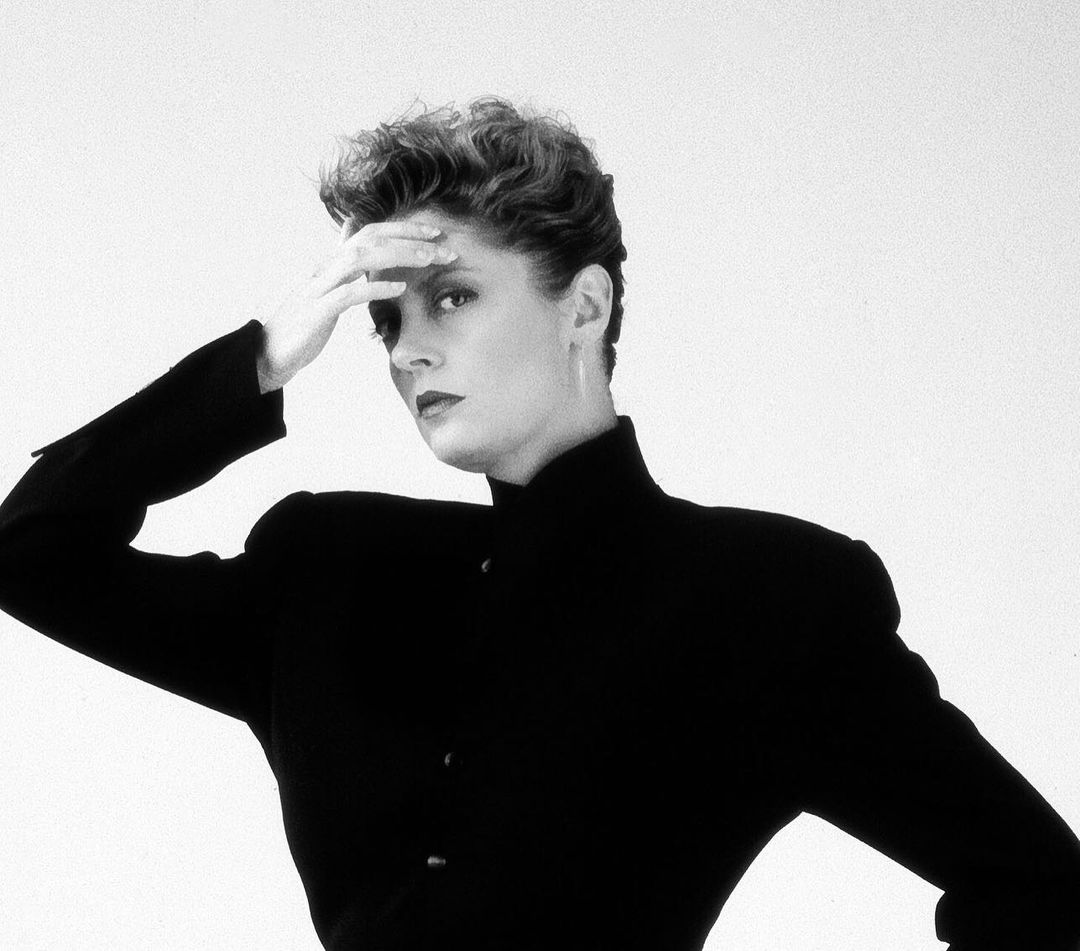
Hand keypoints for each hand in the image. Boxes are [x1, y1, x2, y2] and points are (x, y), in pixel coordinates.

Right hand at [255, 219, 456, 392]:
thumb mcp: (326, 286)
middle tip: (444, 247)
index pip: (371, 233)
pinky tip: (399, 288)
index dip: (403, 229)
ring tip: (428, 260)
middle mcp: (326, 269)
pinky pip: (347, 294)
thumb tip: (352, 228)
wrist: (268, 354)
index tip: (436, 233)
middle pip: (370, 239)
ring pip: (360, 258)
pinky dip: (374, 288)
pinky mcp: (315, 312)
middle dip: (410, 239)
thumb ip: (342, 258)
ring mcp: (319, 288)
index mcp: (332, 264)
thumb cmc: (302, 323)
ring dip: (398, 256)